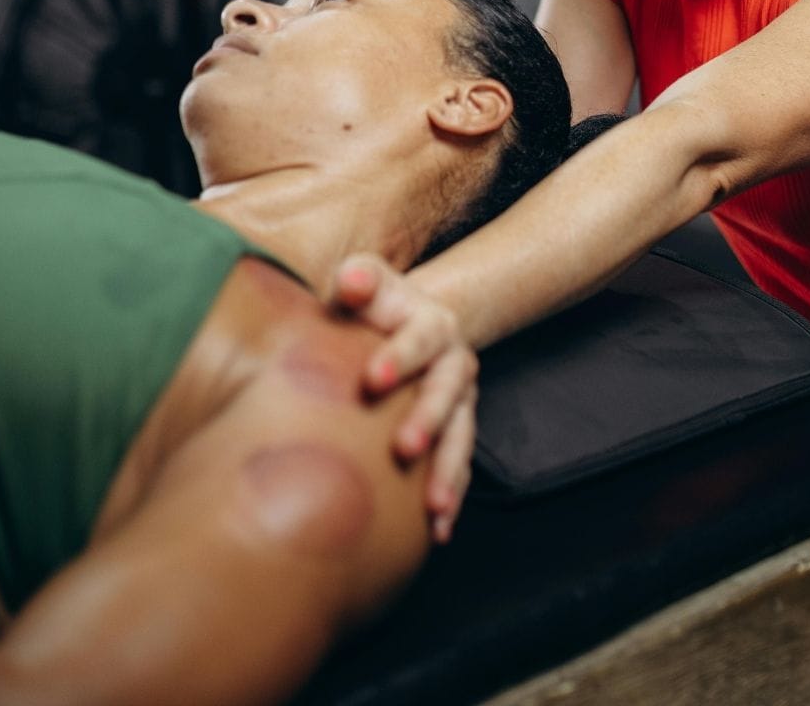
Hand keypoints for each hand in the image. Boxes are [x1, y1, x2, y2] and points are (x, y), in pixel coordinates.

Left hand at [332, 253, 477, 543]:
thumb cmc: (366, 304)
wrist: (393, 324)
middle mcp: (454, 362)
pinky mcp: (454, 432)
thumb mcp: (361, 281)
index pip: (421, 339)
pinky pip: (459, 467)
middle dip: (428, 421)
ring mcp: (459, 401)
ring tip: (433, 505)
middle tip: (404, 447)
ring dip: (448, 471)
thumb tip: (349, 281)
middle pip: (447, 393)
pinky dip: (451, 496)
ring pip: (460, 437)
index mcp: (433, 323)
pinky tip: (438, 530)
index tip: (372, 379)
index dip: (399, 358)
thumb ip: (356, 278)